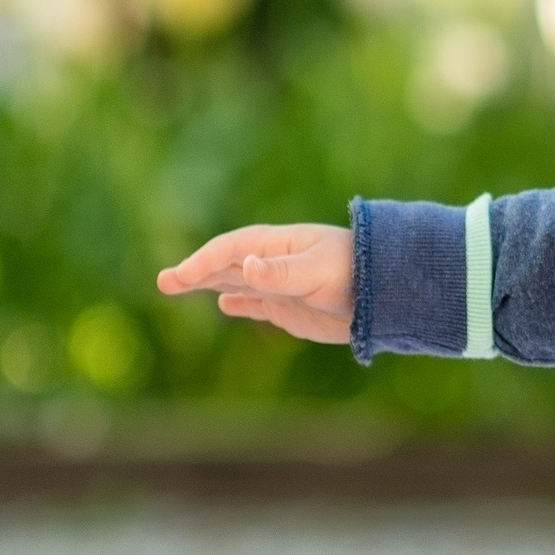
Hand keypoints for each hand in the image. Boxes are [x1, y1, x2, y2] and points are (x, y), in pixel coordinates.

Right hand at [157, 224, 354, 344]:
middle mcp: (275, 263)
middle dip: (195, 272)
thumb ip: (281, 272)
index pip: (231, 250)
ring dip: (209, 284)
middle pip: (226, 265)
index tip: (180, 276)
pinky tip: (226, 304)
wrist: (389, 293)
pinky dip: (241, 303)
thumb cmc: (356, 272)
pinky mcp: (292, 308)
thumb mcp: (317, 272)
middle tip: (164, 281)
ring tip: (178, 286)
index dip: (203, 262)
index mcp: (279, 246)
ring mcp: (282, 286)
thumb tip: (246, 266)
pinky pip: (258, 303)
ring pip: (236, 282)